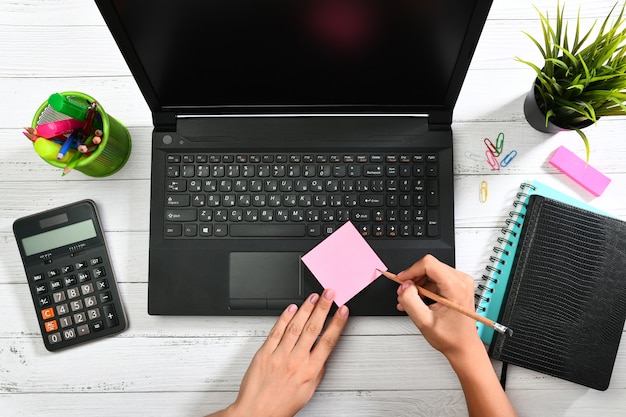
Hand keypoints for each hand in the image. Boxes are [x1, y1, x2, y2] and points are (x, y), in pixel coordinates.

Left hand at [210, 289, 348, 416]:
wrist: (256, 413)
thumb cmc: (281, 405)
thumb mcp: (308, 392)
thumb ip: (317, 372)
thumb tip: (323, 356)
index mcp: (310, 371)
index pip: (328, 341)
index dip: (337, 323)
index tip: (343, 311)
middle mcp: (296, 360)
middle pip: (313, 328)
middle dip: (323, 308)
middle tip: (329, 294)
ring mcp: (279, 355)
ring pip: (296, 326)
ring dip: (306, 308)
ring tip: (314, 297)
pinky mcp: (264, 352)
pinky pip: (276, 331)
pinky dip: (284, 317)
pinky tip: (291, 308)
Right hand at [395, 254, 478, 359]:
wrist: (464, 346)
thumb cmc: (451, 337)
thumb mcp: (424, 321)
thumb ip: (410, 301)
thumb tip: (404, 286)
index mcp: (456, 288)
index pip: (428, 264)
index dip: (411, 271)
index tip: (402, 280)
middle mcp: (462, 281)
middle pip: (430, 266)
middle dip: (414, 278)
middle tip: (405, 292)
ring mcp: (461, 283)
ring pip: (432, 271)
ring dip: (419, 284)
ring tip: (412, 300)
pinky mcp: (458, 285)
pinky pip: (437, 278)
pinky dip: (425, 287)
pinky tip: (419, 300)